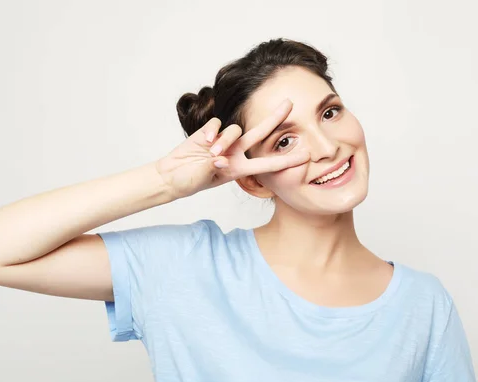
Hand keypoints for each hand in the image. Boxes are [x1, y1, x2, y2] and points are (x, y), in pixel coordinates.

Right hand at [155, 99, 309, 198]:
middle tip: (290, 103)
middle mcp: (235, 153)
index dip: (286, 161)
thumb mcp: (204, 178)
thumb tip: (220, 157)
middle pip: (260, 132)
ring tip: (211, 153)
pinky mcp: (208, 132)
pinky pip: (217, 124)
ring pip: (235, 130)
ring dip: (225, 141)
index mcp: (239, 169)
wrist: (171, 176)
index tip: (306, 157)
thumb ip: (213, 167)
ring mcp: (222, 141)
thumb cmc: (189, 181)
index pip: (267, 164)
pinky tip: (204, 142)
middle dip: (275, 118)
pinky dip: (212, 132)